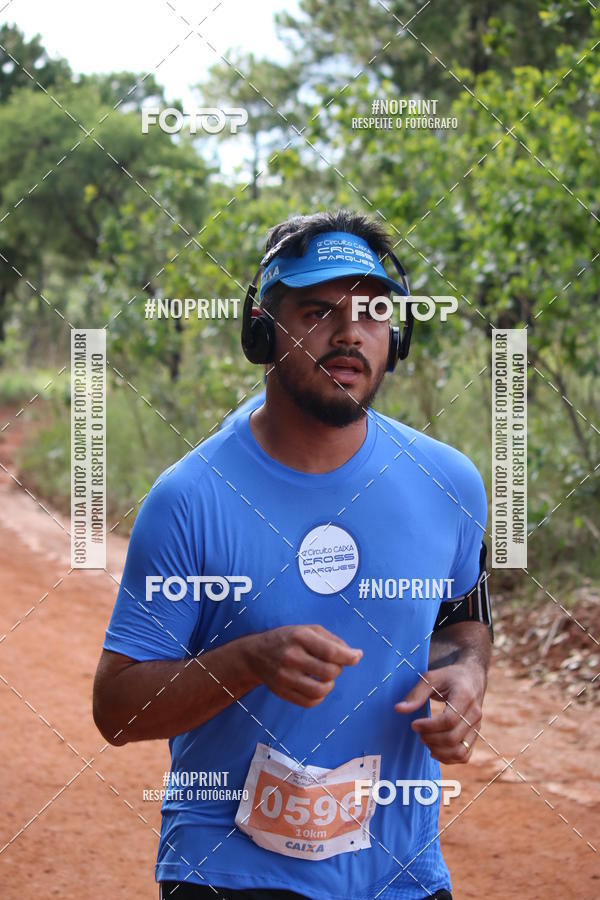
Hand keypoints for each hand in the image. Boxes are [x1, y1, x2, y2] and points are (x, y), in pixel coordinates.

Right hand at [247, 625, 362, 707]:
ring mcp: (285, 677)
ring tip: (326, 678)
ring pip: (320, 691)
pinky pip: (309, 703)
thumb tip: (355, 655)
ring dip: (330, 685)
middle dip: (338, 669)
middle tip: (333, 665)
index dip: (349, 657)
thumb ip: (332, 640)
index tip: (357, 657)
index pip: (331, 652)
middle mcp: (291, 657)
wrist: (255, 654)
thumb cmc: (288, 639)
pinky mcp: (282, 692)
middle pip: (329, 672)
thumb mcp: (308, 630)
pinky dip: (319, 697)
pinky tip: (316, 686)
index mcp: (300, 637)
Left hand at [394, 663, 484, 763]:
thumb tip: (398, 709)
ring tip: (425, 740)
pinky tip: (434, 750)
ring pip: (460, 751)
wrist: (472, 679)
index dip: (429, 726)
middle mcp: (474, 714)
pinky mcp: (475, 736)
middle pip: (452, 738)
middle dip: (430, 738)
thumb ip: (416, 694)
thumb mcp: (432, 678)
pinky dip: (448, 758)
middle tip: (418, 731)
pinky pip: (464, 755)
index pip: (449, 720)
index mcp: (464, 696)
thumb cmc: (449, 677)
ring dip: (438, 751)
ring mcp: (477, 727)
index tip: (414, 724)